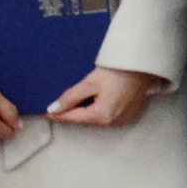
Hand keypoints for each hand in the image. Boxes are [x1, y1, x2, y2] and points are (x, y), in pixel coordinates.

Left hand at [47, 67, 163, 127]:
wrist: (142, 65)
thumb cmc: (116, 71)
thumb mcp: (90, 82)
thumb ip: (70, 97)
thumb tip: (52, 109)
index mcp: (102, 116)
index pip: (73, 118)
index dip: (58, 114)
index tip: (44, 113)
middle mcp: (112, 123)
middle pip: (86, 118)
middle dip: (73, 111)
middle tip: (59, 103)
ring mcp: (123, 120)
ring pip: (96, 117)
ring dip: (87, 110)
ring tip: (77, 99)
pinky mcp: (129, 115)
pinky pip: (108, 115)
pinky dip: (100, 109)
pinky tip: (97, 98)